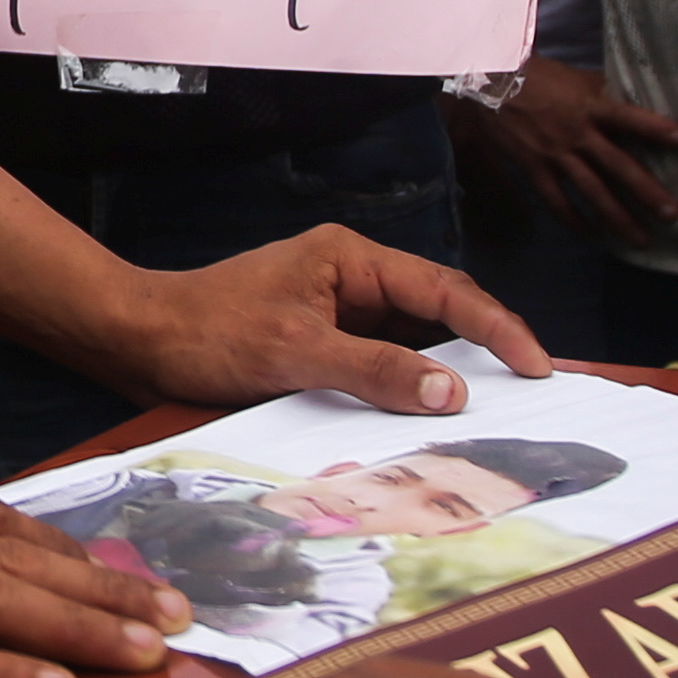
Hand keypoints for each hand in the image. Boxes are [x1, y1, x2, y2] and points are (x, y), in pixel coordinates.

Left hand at [122, 224, 548, 415]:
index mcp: (349, 259)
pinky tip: (428, 419)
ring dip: (448, 374)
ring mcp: (337, 311)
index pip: (444, 290)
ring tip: (496, 411)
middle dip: (487, 347)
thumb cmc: (206, 332)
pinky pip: (382, 364)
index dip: (498, 328)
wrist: (140, 342)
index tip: (537, 365)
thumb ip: (374, 369)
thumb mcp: (295, 352)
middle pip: (439, 311)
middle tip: (534, 390)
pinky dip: (408, 388)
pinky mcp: (321, 344)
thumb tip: (448, 392)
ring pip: (413, 341)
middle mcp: (350, 279)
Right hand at [479, 56, 677, 244]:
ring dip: (618, 217)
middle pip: (616, 165)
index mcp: (588, 106)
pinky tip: (594, 235)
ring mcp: (554, 154)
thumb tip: (635, 102)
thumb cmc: (539, 76)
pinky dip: (575, 220)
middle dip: (645, 191)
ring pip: (591, 190)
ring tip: (641, 238)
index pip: (626, 117)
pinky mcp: (534, 168)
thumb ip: (604, 94)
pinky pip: (557, 201)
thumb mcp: (576, 78)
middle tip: (672, 214)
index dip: (653, 127)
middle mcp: (576, 133)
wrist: (493, 82)